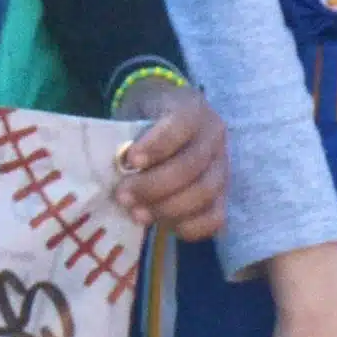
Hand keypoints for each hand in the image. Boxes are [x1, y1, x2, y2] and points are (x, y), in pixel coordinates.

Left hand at [111, 79, 227, 240]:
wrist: (164, 122)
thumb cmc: (143, 121)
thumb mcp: (134, 113)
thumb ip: (126, 135)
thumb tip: (115, 167)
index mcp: (192, 110)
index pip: (180, 126)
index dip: (157, 146)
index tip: (130, 160)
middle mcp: (213, 137)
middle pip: (191, 167)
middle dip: (153, 186)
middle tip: (122, 196)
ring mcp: (222, 167)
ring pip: (204, 193)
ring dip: (167, 209)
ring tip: (137, 214)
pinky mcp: (222, 195)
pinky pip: (215, 218)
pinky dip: (189, 226)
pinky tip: (164, 225)